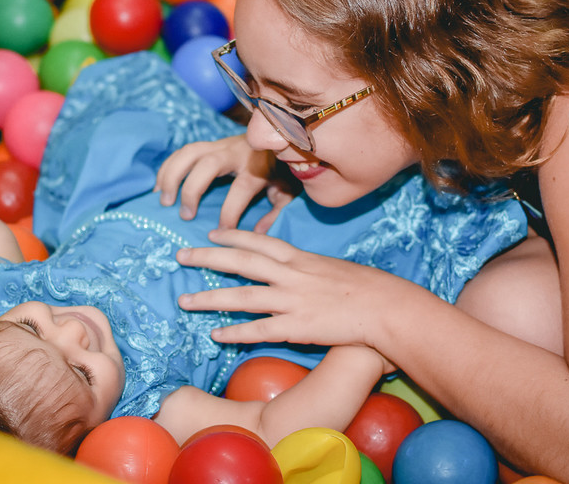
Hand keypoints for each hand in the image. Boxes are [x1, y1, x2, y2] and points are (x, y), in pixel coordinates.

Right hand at [156, 135, 296, 230]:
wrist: (283, 138)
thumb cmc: (284, 171)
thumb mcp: (288, 192)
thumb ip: (277, 212)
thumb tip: (257, 233)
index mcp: (259, 166)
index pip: (241, 189)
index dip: (229, 213)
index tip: (221, 233)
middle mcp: (237, 151)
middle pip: (209, 164)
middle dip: (193, 189)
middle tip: (185, 215)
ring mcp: (221, 144)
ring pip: (190, 152)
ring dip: (172, 175)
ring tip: (164, 200)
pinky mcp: (210, 144)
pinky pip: (183, 151)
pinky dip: (168, 167)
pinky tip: (159, 187)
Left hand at [176, 229, 422, 348]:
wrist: (388, 307)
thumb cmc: (368, 288)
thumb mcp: (334, 269)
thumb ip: (310, 270)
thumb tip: (296, 272)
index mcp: (301, 257)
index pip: (258, 241)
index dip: (232, 235)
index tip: (211, 232)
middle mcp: (291, 274)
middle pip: (240, 261)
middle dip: (207, 257)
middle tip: (181, 256)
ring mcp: (292, 300)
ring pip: (241, 296)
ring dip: (209, 297)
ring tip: (184, 300)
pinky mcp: (297, 327)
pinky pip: (258, 330)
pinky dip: (234, 332)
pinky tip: (215, 335)